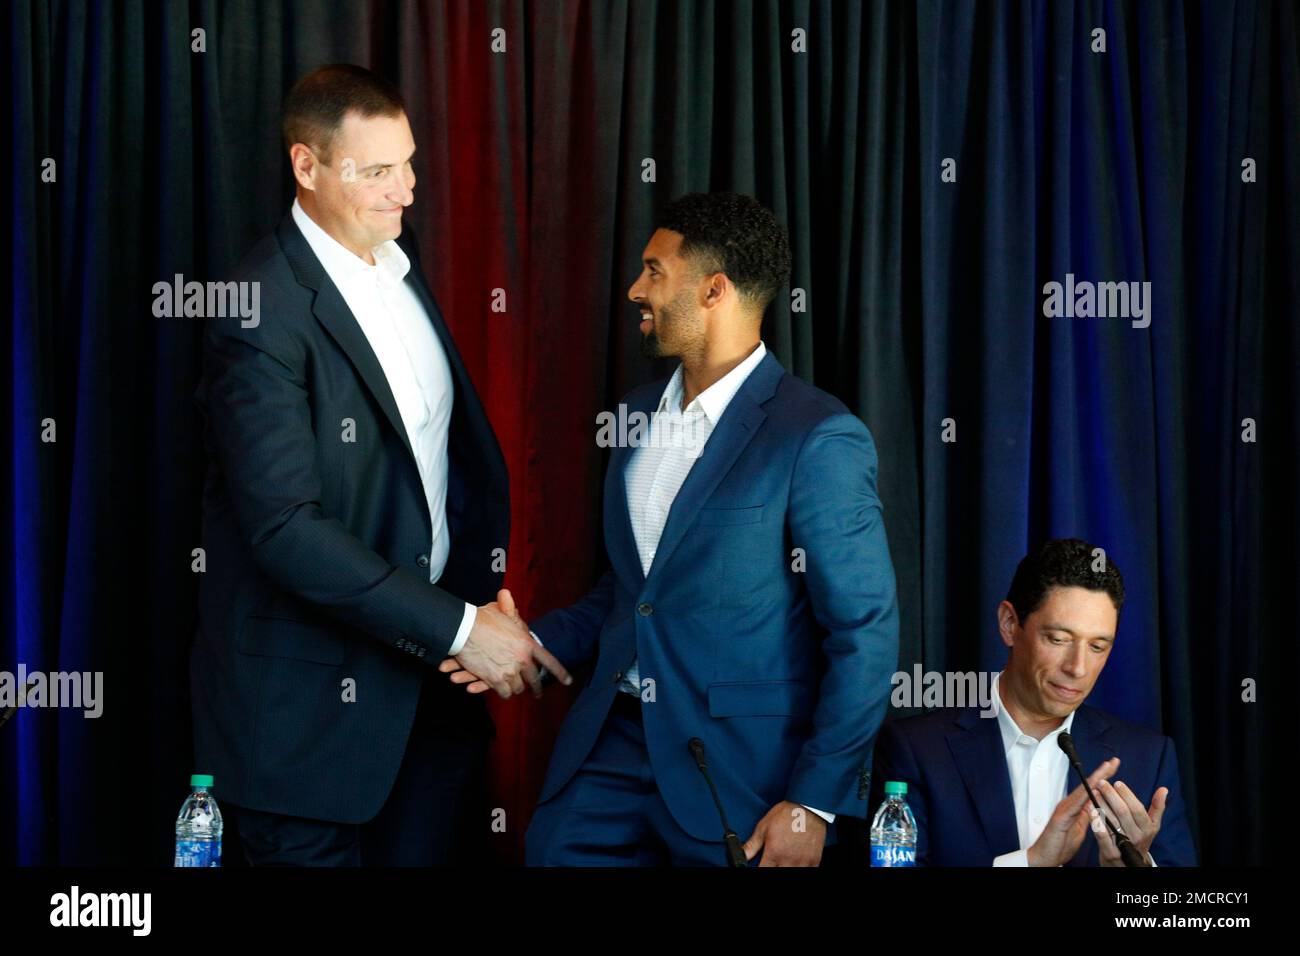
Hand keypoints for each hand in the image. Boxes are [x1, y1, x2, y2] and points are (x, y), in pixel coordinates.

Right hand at [438, 589, 570, 697]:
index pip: (549, 661)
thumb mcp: (500, 610)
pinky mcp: (496, 680)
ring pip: (519, 688)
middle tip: (537, 693)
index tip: (568, 681)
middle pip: (534, 679)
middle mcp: (522, 659)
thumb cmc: (481, 619)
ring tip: (516, 689)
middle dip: (537, 688)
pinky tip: (502, 690)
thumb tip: (506, 595)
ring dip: (516, 689)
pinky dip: (503, 693)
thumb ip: (508, 608)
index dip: (560, 672)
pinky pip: (505, 693)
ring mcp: (510, 671)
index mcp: (527, 643)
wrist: (465, 630)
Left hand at [742, 801, 826, 866]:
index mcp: (774, 852)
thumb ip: (752, 845)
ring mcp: (803, 861)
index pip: (763, 871)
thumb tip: (742, 855)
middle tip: (774, 861)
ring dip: (786, 868)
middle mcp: (788, 859)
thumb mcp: (764, 827)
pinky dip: (801, 868)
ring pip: (793, 874)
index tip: (761, 865)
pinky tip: (796, 862)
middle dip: (774, 868)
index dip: (760, 869)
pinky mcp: (815, 860)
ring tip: (784, 860)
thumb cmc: (787, 814)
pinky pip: (809, 871)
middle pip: (777, 874)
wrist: (808, 807)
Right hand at [1026, 757, 1119, 866]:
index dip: (1103, 778)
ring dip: (1095, 779)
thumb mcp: (1078, 829)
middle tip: (1114, 761)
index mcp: (1074, 808)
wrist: (1044, 857)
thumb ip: (1086, 816)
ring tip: (1106, 769)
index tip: (1113, 767)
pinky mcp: (1060, 818)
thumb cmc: (1059, 845)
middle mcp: (1068, 805)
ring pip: (1082, 791)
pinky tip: (1093, 788)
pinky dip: (1084, 795)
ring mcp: (1064, 810)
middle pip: (1087, 786)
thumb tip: (1095, 806)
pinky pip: (1075, 805)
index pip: (1091, 790)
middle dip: (1102, 773)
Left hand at [1091, 780, 1165, 865]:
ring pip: (1112, 822)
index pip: (1137, 808)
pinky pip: (1102, 837)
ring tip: (1094, 792)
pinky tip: (1090, 811)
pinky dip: (1096, 823)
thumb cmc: (1139, 839)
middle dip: (1111, 795)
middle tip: (1101, 783)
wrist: (1130, 864)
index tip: (1117, 782)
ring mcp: (1124, 845)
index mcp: (1147, 828)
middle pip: (1123, 812)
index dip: (1127, 795)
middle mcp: (1137, 837)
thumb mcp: (1151, 825)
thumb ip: (1157, 807)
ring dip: (1101, 805)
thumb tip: (1164, 789)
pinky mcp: (1110, 853)